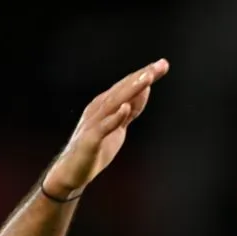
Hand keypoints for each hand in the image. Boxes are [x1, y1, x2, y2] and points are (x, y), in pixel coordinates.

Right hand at [42, 59, 169, 199]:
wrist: (73, 171)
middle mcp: (99, 108)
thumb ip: (132, 109)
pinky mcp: (91, 139)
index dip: (145, 74)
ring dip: (131, 90)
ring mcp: (94, 122)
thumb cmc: (97, 148)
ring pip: (115, 102)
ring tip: (147, 79)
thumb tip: (146, 88)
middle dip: (142, 76)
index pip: (128, 85)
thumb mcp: (119, 125)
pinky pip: (104, 126)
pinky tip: (125, 108)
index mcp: (106, 104)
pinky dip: (115, 116)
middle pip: (123, 89)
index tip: (163, 64)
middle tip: (159, 66)